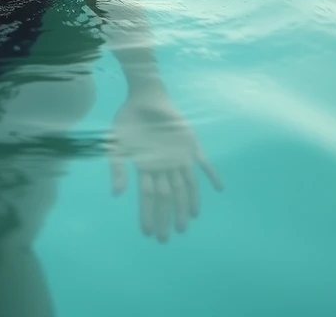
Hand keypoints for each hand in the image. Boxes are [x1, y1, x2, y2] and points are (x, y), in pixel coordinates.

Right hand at [108, 91, 221, 242]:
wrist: (144, 96)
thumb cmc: (128, 120)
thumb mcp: (116, 143)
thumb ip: (117, 168)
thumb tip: (117, 194)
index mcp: (146, 168)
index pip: (148, 197)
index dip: (148, 215)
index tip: (147, 234)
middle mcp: (165, 166)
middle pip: (167, 196)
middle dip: (167, 217)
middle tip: (166, 238)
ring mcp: (179, 157)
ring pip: (185, 186)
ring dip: (188, 203)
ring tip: (189, 222)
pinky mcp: (191, 145)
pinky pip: (204, 163)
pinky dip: (212, 174)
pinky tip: (219, 189)